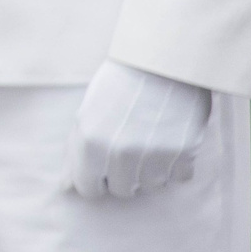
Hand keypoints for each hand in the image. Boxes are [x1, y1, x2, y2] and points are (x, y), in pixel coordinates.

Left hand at [68, 59, 210, 197]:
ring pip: (152, 186)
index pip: (88, 189)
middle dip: (123, 175)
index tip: (102, 167)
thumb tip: (66, 187)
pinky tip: (170, 140)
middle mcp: (120, 152)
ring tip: (150, 141)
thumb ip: (75, 152)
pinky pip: (179, 177)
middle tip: (129, 148)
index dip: (95, 179)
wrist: (161, 60)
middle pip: (122, 191)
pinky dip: (176, 164)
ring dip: (151, 171)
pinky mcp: (185, 152)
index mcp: (90, 141)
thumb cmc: (119, 84)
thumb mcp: (87, 112)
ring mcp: (154, 154)